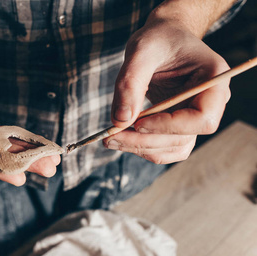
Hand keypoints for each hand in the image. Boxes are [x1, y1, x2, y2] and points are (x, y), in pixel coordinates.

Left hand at [105, 19, 229, 163]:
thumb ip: (130, 83)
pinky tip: (122, 138)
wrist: (162, 39)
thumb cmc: (157, 38)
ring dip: (141, 148)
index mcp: (214, 79)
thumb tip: (120, 120)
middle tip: (110, 137)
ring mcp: (195, 117)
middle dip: (145, 141)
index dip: (170, 126)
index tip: (138, 122)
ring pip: (173, 147)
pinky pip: (165, 148)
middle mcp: (210, 103)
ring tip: (110, 138)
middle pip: (184, 138)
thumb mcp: (141, 50)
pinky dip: (143, 148)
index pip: (202, 118)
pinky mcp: (179, 126)